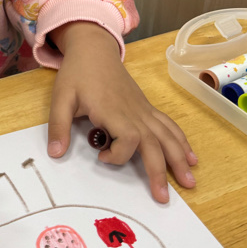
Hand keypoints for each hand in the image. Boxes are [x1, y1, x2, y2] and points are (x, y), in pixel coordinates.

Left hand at [46, 22, 197, 203]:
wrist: (94, 49)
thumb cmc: (77, 73)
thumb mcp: (61, 97)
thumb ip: (58, 125)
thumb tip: (55, 154)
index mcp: (113, 110)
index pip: (128, 138)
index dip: (118, 154)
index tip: (100, 156)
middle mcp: (134, 112)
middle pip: (154, 143)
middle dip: (161, 171)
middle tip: (163, 198)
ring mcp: (143, 110)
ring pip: (167, 135)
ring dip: (179, 158)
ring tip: (189, 181)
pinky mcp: (146, 108)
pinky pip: (168, 125)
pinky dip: (181, 141)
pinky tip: (191, 156)